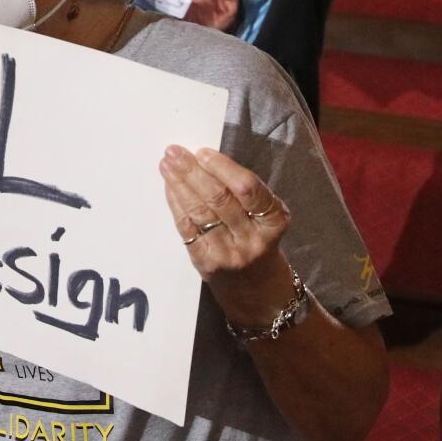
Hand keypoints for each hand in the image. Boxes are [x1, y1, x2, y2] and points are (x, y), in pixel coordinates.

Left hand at [160, 144, 296, 325]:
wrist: (256, 288)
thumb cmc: (259, 239)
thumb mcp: (266, 216)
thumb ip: (244, 192)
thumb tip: (205, 160)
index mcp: (274, 220)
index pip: (248, 189)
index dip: (223, 168)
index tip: (202, 152)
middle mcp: (253, 239)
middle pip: (219, 198)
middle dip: (193, 172)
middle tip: (175, 152)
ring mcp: (229, 254)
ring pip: (199, 212)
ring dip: (179, 185)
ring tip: (167, 165)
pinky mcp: (206, 263)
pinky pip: (187, 228)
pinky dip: (176, 204)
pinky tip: (169, 188)